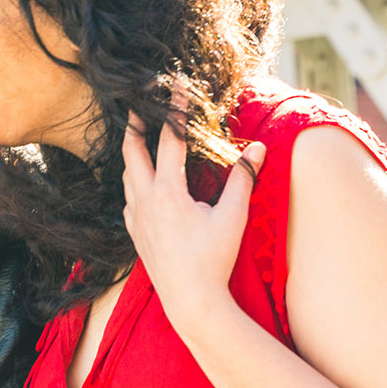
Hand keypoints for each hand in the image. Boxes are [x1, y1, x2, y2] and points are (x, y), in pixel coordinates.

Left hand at [121, 112, 265, 330]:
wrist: (191, 301)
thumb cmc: (213, 259)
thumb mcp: (233, 217)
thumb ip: (244, 179)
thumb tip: (259, 147)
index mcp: (167, 191)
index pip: (169, 140)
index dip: (174, 111)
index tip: (175, 87)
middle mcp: (144, 200)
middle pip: (132, 152)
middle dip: (136, 125)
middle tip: (137, 105)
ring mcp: (135, 217)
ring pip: (127, 175)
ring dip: (132, 154)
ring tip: (137, 139)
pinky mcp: (134, 233)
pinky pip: (128, 199)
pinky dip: (133, 183)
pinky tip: (141, 183)